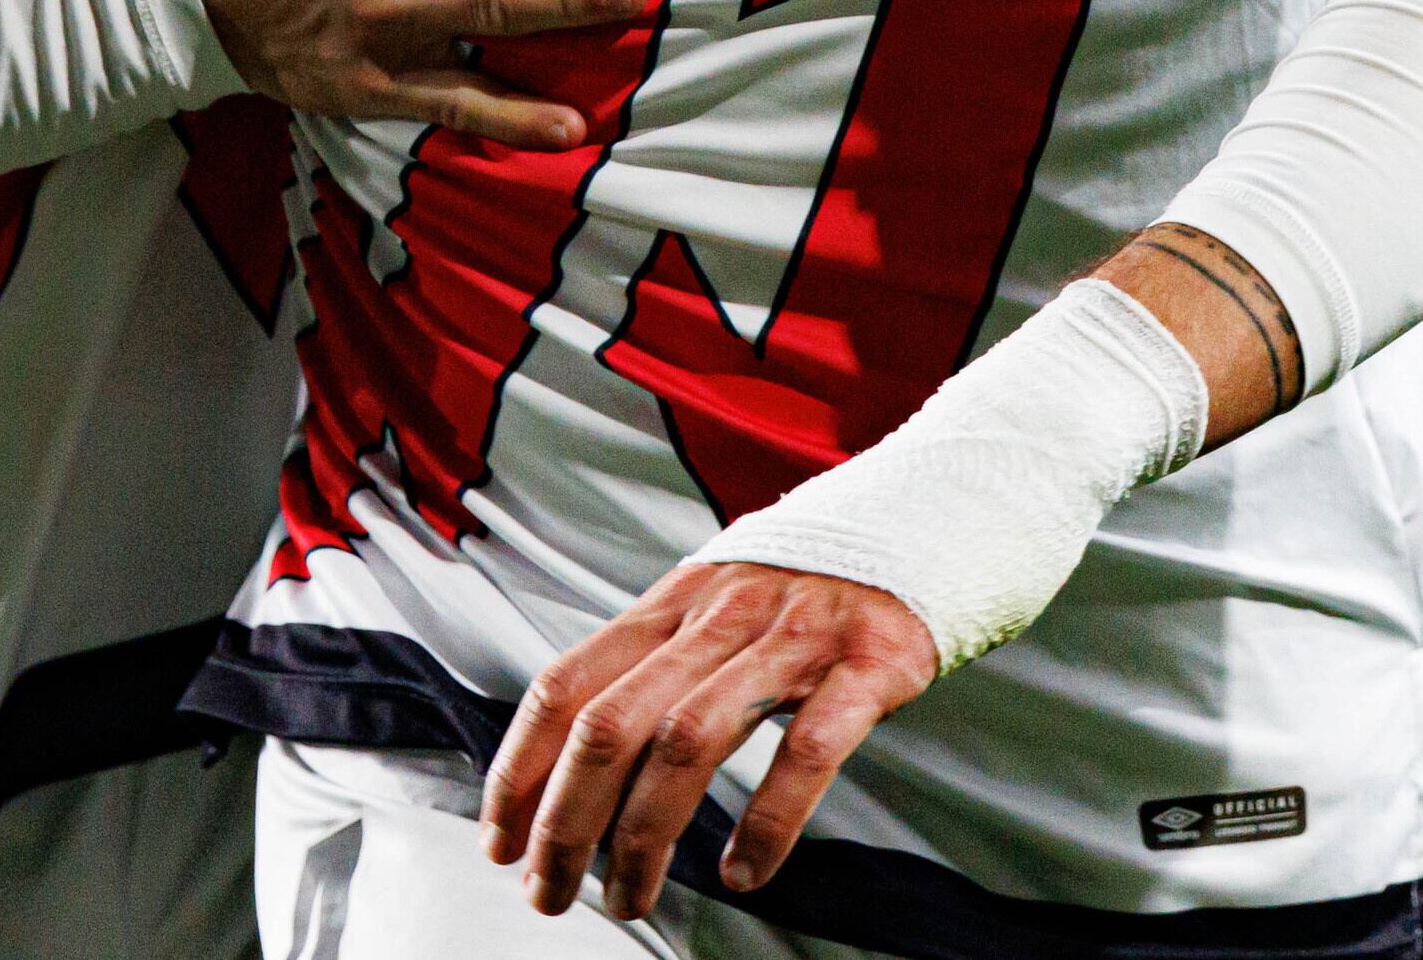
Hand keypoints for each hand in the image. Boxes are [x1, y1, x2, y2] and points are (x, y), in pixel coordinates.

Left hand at [486, 560, 937, 921]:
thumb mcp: (714, 600)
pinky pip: (807, 749)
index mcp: (672, 602)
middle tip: (549, 891)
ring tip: (629, 900)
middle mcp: (720, 616)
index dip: (519, 766)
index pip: (567, 684)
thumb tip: (575, 753)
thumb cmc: (806, 583)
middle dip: (566, 821)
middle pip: (612, 723)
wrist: (923, 521)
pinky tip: (743, 872)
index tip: (499, 838)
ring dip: (646, 835)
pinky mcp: (867, 664)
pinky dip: (768, 820)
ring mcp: (793, 638)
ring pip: (690, 740)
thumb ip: (654, 660)